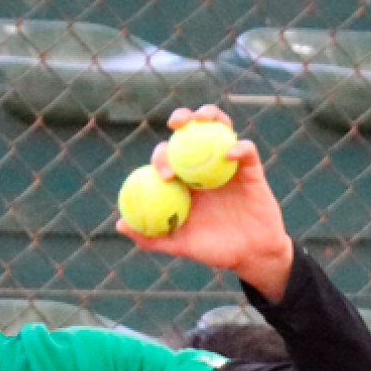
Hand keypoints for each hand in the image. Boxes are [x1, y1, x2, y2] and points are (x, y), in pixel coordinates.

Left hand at [116, 106, 295, 300]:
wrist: (251, 255)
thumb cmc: (214, 250)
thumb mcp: (180, 245)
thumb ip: (152, 237)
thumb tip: (120, 225)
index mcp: (185, 180)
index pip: (168, 156)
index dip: (162, 157)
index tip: (165, 174)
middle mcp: (204, 166)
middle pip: (191, 132)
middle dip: (181, 118)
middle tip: (175, 122)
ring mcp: (228, 164)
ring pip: (219, 128)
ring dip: (209, 115)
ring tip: (202, 118)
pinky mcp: (251, 168)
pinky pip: (246, 150)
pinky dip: (238, 147)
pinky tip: (229, 153)